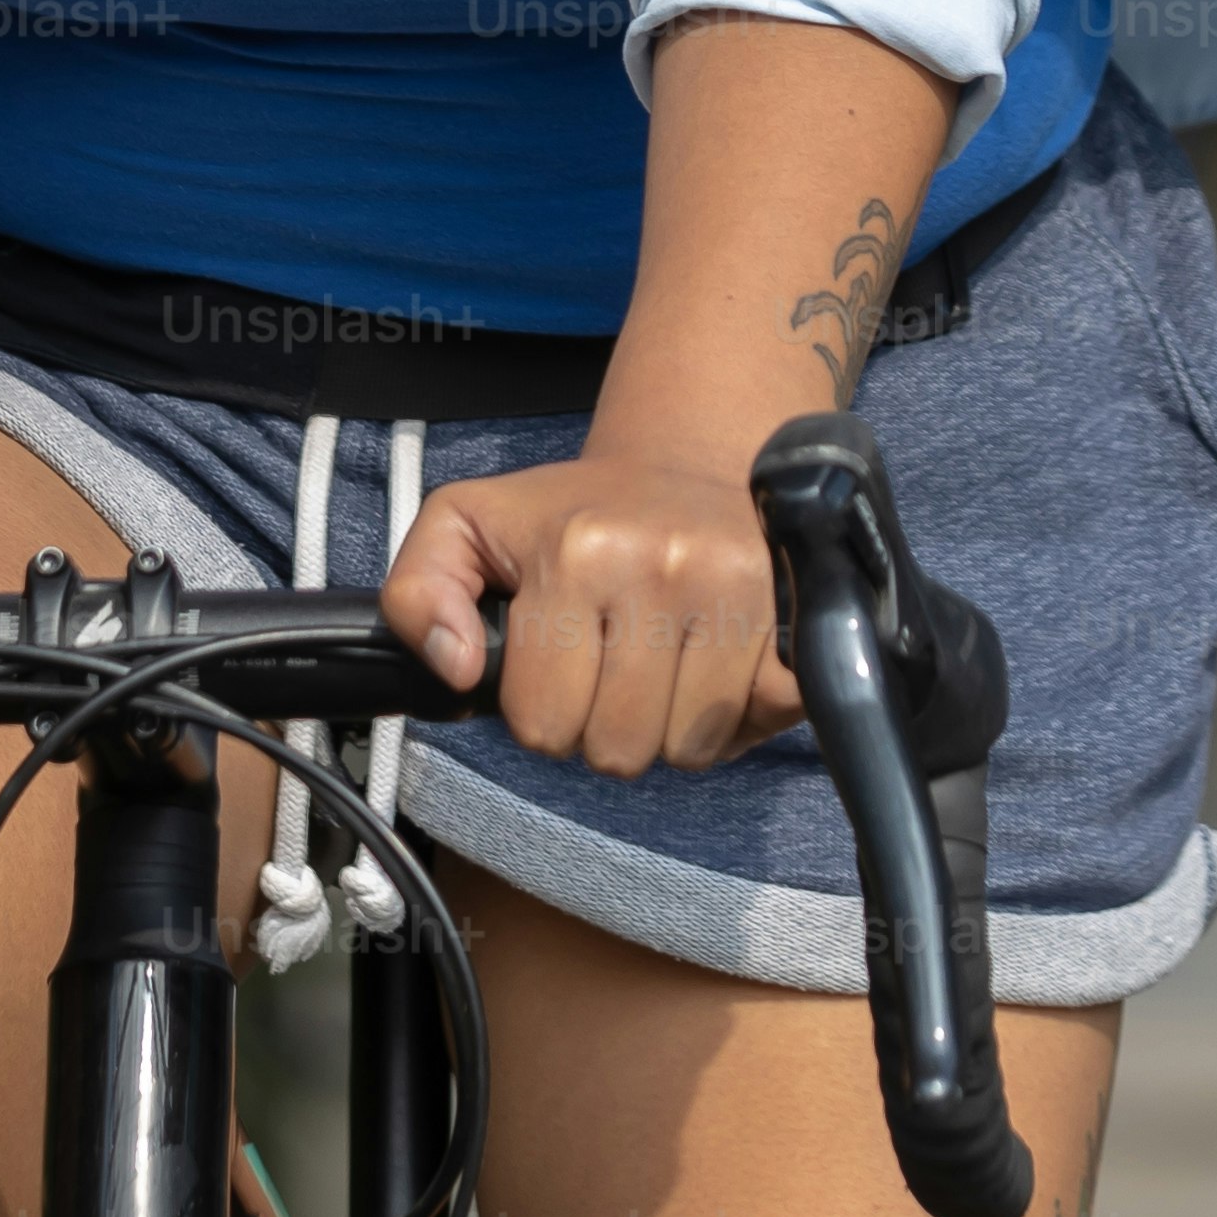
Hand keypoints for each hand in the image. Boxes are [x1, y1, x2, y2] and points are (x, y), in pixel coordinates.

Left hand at [383, 444, 806, 777]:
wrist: (687, 465)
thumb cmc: (571, 514)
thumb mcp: (466, 525)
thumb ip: (417, 593)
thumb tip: (456, 672)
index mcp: (578, 551)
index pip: (544, 725)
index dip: (542, 710)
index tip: (557, 661)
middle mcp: (663, 566)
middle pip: (618, 751)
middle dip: (603, 727)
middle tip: (610, 667)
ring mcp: (741, 590)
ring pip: (687, 749)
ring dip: (668, 727)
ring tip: (660, 665)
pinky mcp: (798, 614)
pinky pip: (758, 721)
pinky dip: (737, 716)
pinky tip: (715, 668)